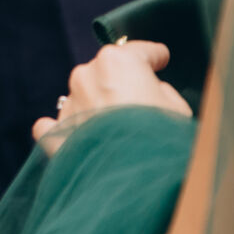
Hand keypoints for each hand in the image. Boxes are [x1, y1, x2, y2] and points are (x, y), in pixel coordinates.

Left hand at [32, 41, 191, 146]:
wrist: (133, 182)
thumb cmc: (160, 141)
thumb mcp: (178, 109)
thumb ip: (162, 92)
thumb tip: (151, 92)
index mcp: (117, 61)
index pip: (139, 51)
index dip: (154, 55)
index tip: (160, 59)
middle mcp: (86, 76)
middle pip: (106, 72)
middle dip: (121, 83)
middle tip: (142, 104)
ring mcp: (68, 104)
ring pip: (83, 96)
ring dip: (97, 106)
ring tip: (118, 131)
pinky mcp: (55, 134)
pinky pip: (55, 126)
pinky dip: (65, 129)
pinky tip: (74, 136)